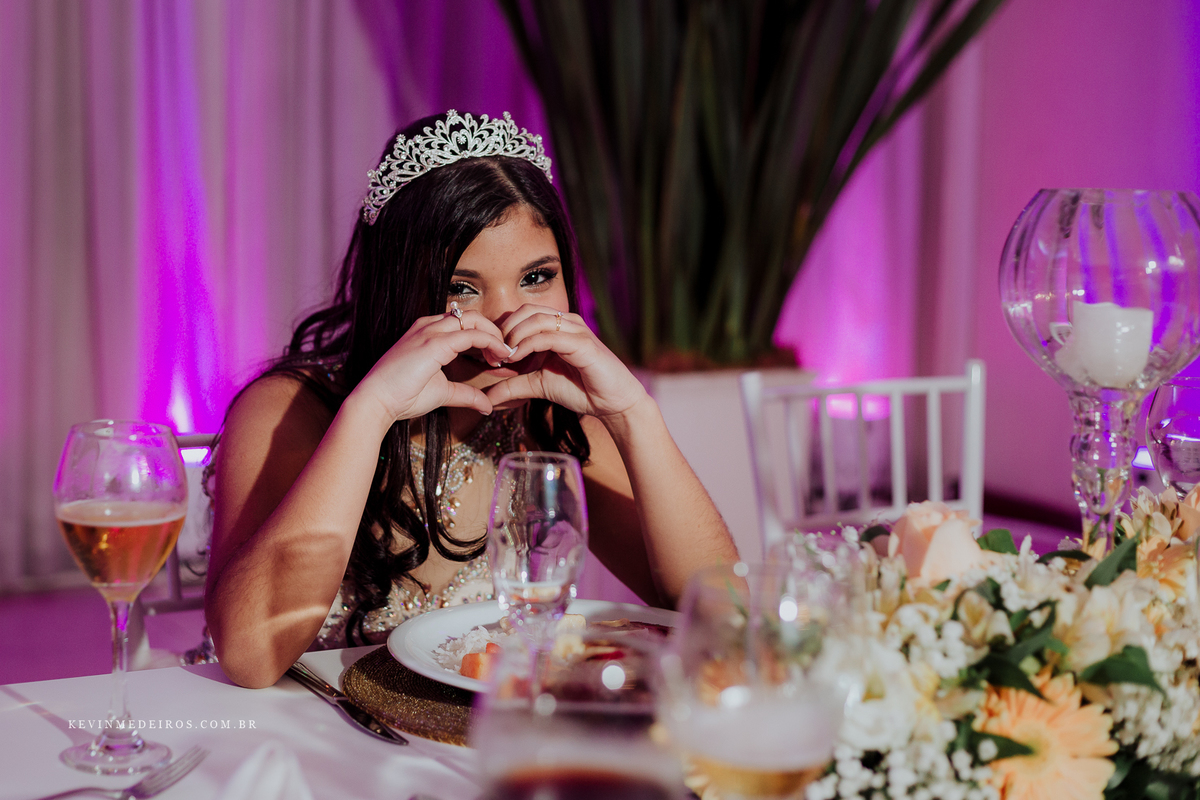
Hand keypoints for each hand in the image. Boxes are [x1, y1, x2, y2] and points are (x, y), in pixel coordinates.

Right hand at [353, 309, 513, 425]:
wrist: (376, 401)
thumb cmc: (402, 396)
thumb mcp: (442, 392)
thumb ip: (466, 395)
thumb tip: (487, 406)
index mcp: (427, 331)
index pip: (463, 322)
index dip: (485, 336)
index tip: (497, 356)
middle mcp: (429, 325)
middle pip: (471, 316)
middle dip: (493, 331)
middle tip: (506, 353)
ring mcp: (431, 331)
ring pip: (474, 319)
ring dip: (494, 335)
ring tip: (504, 355)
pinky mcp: (435, 343)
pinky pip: (472, 335)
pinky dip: (491, 343)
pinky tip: (499, 357)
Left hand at [484, 305, 648, 418]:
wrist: (613, 403)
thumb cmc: (581, 389)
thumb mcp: (539, 386)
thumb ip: (514, 386)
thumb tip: (488, 398)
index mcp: (557, 326)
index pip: (522, 314)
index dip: (502, 330)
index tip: (489, 354)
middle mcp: (567, 322)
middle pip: (526, 310)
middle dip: (504, 330)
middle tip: (493, 354)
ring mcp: (576, 330)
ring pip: (536, 319)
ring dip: (514, 336)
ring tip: (504, 357)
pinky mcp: (583, 343)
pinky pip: (549, 336)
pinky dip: (528, 345)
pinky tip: (517, 358)